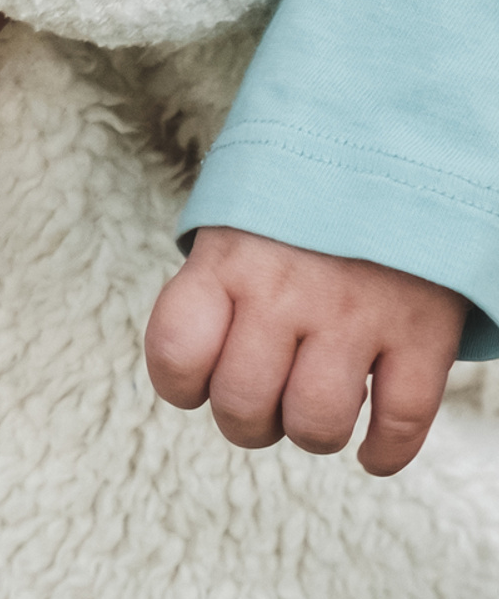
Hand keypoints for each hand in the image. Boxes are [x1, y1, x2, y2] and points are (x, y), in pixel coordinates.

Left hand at [144, 224, 465, 475]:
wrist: (400, 146)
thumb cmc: (302, 199)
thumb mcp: (238, 221)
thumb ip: (215, 286)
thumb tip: (193, 364)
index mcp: (227, 260)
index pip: (175, 352)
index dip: (180, 385)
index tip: (197, 384)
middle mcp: (284, 291)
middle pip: (243, 404)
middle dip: (246, 422)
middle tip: (262, 405)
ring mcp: (356, 315)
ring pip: (316, 424)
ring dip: (311, 434)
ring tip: (315, 412)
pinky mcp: (422, 333)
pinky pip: (401, 423)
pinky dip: (384, 452)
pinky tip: (371, 450)